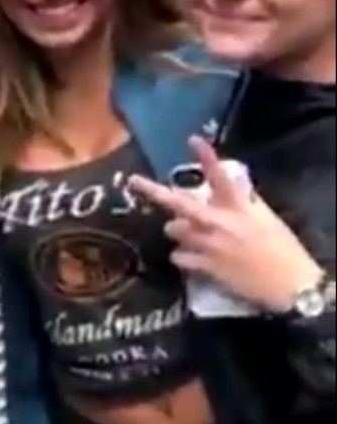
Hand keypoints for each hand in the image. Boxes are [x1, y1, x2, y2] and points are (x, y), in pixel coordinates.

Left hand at [127, 137, 323, 311]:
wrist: (290, 284)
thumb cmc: (282, 248)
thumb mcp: (265, 218)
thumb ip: (241, 201)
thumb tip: (223, 188)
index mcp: (238, 206)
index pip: (221, 176)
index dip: (206, 156)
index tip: (192, 139)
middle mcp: (218, 221)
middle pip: (179, 203)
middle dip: (153, 191)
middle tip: (133, 180)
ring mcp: (208, 244)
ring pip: (173, 229)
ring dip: (178, 230)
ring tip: (193, 236)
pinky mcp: (204, 266)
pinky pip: (178, 256)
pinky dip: (183, 256)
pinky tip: (194, 258)